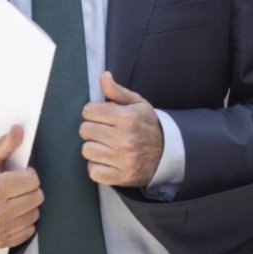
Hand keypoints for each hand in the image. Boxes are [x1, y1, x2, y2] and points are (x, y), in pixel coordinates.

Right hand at [0, 125, 42, 247]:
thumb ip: (5, 145)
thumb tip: (18, 130)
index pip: (32, 180)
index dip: (27, 174)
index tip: (18, 174)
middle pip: (36, 198)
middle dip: (29, 189)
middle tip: (15, 187)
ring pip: (35, 214)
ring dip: (27, 206)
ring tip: (13, 200)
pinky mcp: (0, 241)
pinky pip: (28, 231)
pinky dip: (23, 221)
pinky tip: (12, 213)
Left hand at [79, 71, 163, 187]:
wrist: (167, 153)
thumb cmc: (148, 126)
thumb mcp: (137, 104)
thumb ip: (117, 91)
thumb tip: (103, 76)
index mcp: (128, 118)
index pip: (89, 111)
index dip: (93, 112)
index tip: (101, 115)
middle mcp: (125, 139)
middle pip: (85, 130)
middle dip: (92, 128)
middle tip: (104, 130)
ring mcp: (123, 159)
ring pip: (87, 150)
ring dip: (94, 147)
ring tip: (106, 145)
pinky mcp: (121, 177)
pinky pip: (93, 171)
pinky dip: (97, 166)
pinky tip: (107, 159)